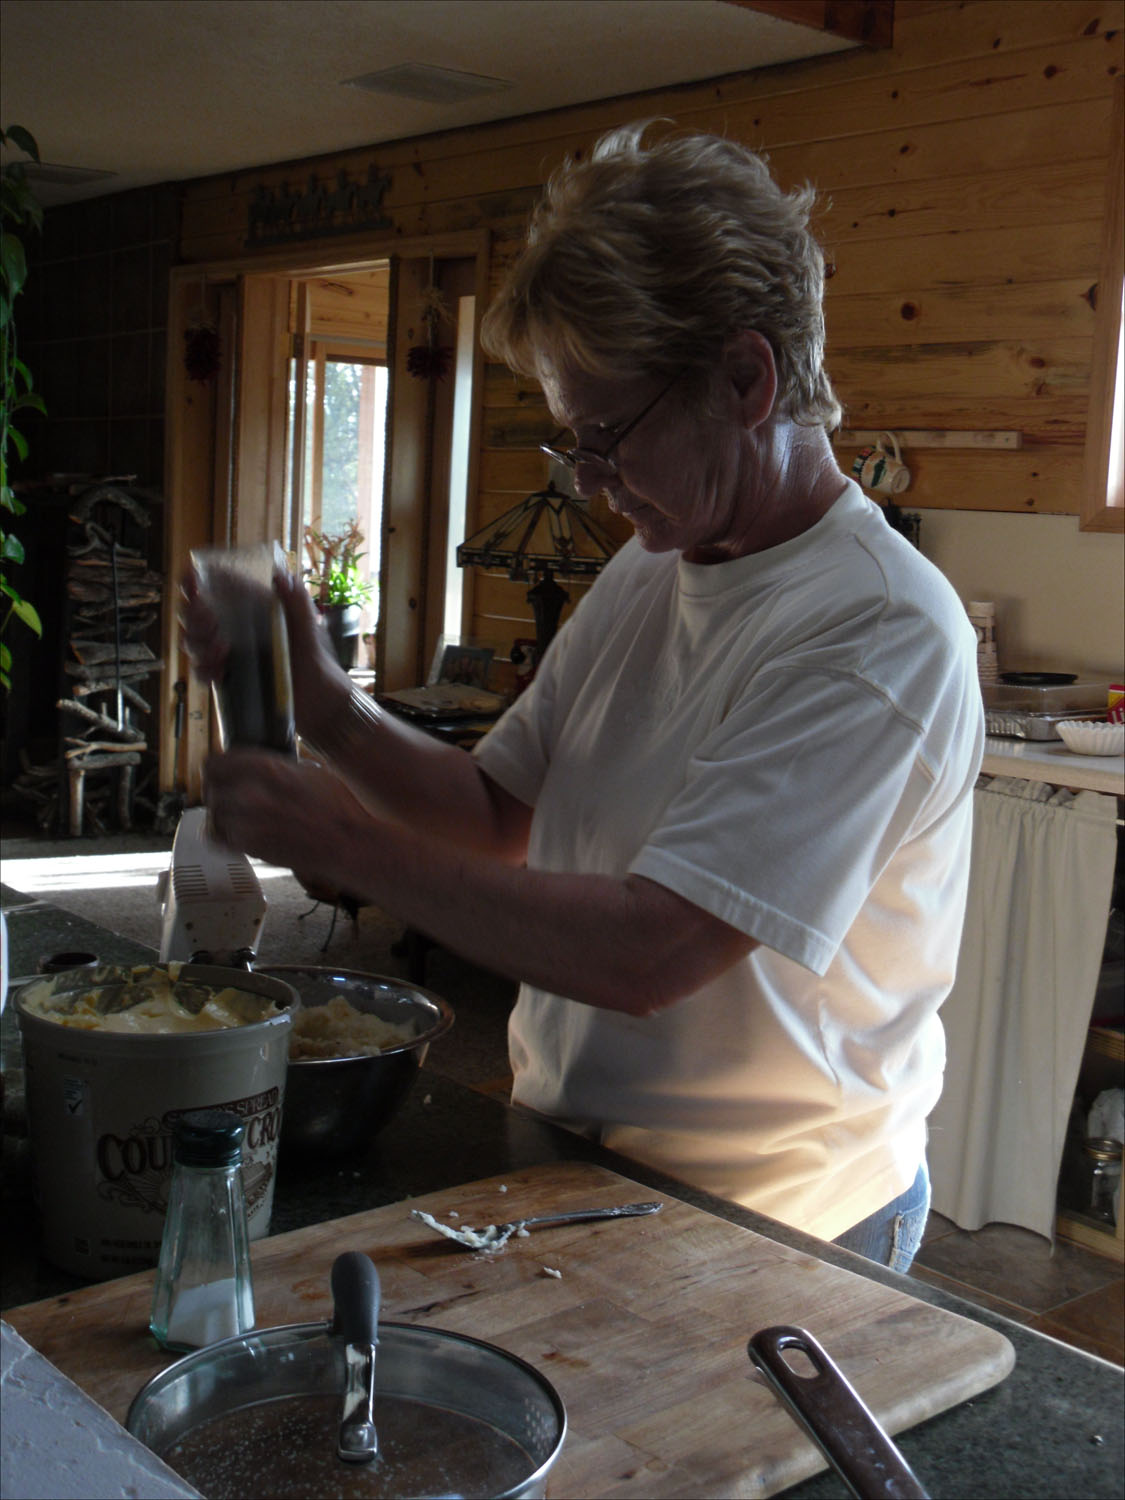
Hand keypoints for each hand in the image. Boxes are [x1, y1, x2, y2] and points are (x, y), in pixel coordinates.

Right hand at [180, 562, 352, 741]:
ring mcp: (231, 653)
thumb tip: (282, 576)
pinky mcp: (229, 678)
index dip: (198, 581)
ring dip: (199, 643)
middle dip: (194, 615)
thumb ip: (298, 603)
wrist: (321, 705)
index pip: (218, 587)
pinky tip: (219, 671)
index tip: (192, 583)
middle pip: (197, 613)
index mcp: (255, 609)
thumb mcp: (310, 631)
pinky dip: (204, 670)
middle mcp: (238, 628)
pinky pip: (204, 671)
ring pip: (195, 641)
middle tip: (210, 622)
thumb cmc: (319, 662)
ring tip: (222, 650)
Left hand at [203, 748, 369, 884]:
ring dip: (222, 811)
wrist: (347, 842)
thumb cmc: (337, 806)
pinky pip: (217, 837)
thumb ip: (279, 767)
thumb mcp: (310, 771)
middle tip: (229, 791)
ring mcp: (248, 823)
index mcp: (266, 769)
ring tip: (237, 812)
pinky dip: (223, 832)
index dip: (216, 766)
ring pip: (214, 812)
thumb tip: (262, 765)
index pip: (215, 762)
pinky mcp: (250, 847)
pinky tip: (236, 830)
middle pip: (211, 787)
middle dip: (219, 788)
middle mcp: (251, 794)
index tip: (220, 770)